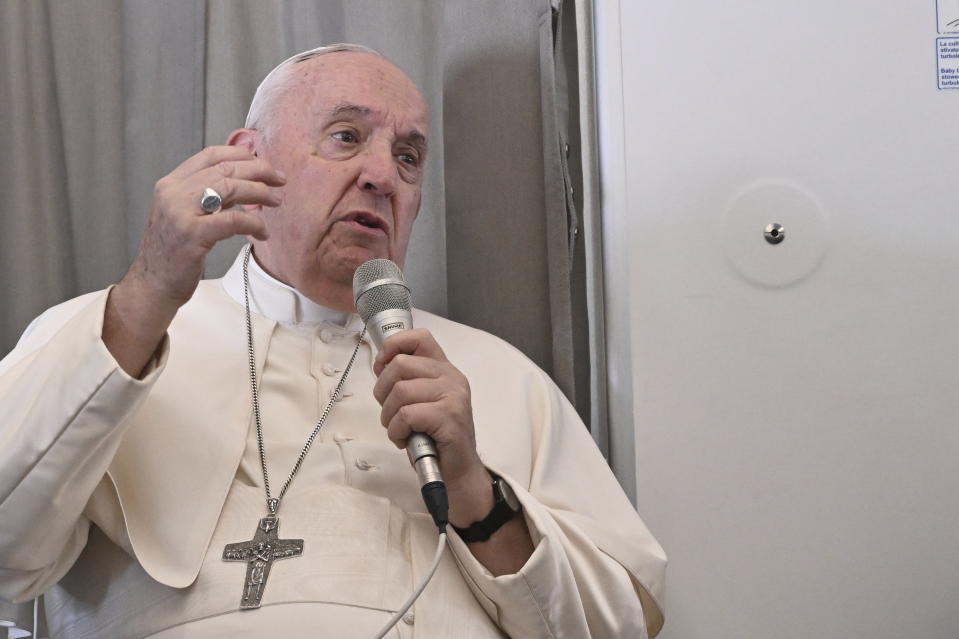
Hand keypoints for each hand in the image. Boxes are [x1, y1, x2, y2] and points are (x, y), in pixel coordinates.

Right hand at [104, 145, 284, 376]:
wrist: (152, 285)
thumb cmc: (173, 253)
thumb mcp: (182, 214)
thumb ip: (204, 195)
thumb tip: (241, 180)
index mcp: (170, 184)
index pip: (210, 155)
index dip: (241, 154)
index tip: (263, 161)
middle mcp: (173, 192)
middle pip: (225, 169)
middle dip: (259, 171)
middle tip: (280, 179)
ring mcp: (181, 212)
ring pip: (231, 188)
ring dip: (261, 192)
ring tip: (278, 201)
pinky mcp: (193, 234)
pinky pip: (234, 220)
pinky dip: (254, 223)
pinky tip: (263, 231)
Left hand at [373, 329, 493, 523]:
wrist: (458, 473)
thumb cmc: (435, 439)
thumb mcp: (421, 401)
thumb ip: (407, 380)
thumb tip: (380, 363)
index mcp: (445, 370)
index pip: (419, 338)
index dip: (394, 346)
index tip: (382, 368)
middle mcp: (452, 378)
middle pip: (400, 364)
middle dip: (383, 391)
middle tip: (391, 413)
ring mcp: (453, 396)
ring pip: (400, 391)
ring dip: (389, 416)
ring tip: (400, 430)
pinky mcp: (449, 417)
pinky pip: (406, 414)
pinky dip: (397, 431)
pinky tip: (405, 440)